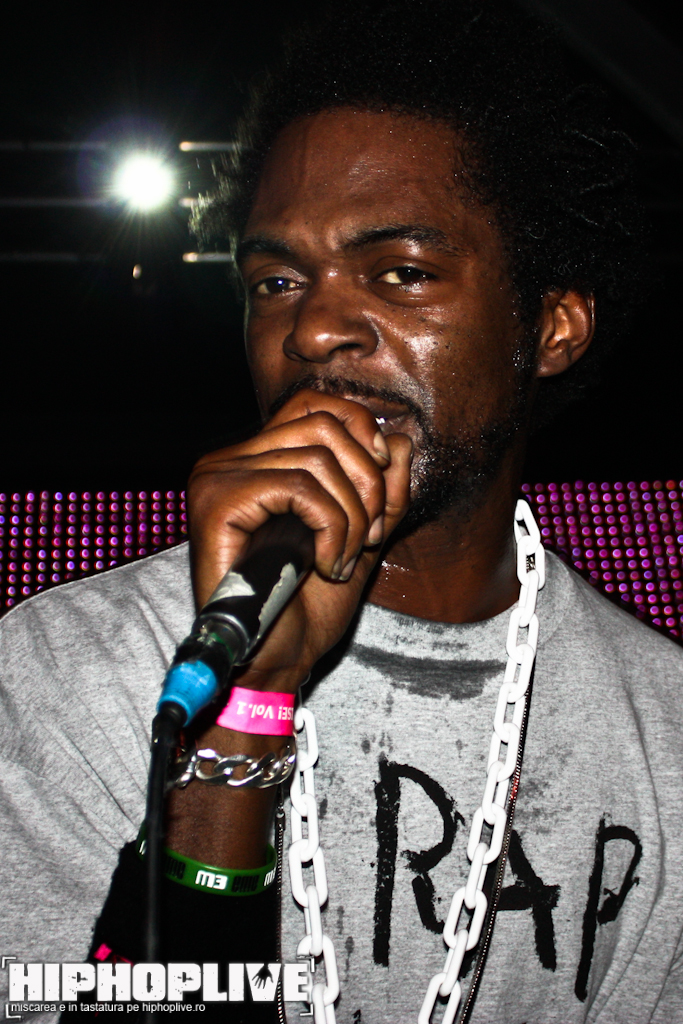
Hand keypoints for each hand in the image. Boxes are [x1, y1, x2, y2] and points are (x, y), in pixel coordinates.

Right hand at [188, 389, 412, 692]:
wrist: (278, 660)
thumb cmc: (308, 605)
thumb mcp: (361, 535)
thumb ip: (383, 489)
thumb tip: (401, 441)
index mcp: (257, 460)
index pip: (315, 405)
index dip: (361, 431)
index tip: (382, 481)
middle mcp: (228, 459)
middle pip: (323, 424)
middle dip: (367, 482)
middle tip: (366, 535)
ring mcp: (217, 478)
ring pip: (317, 457)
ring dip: (352, 514)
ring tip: (345, 555)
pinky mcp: (216, 502)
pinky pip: (299, 486)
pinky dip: (331, 527)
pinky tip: (325, 563)